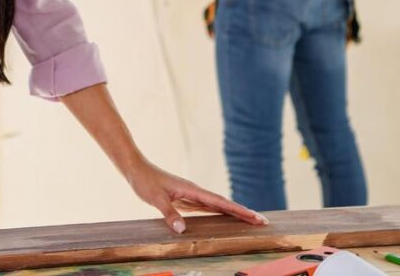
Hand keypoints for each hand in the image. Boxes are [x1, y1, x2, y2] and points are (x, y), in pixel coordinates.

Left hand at [126, 159, 267, 232]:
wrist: (136, 169)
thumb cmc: (145, 181)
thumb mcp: (155, 198)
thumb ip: (169, 214)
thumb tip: (183, 230)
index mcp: (192, 190)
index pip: (220, 202)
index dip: (238, 210)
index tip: (255, 216)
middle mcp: (195, 192)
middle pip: (224, 204)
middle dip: (243, 212)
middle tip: (262, 221)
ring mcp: (191, 195)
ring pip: (217, 206)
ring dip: (233, 213)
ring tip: (250, 221)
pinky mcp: (185, 199)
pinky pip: (207, 208)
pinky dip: (219, 214)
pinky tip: (224, 219)